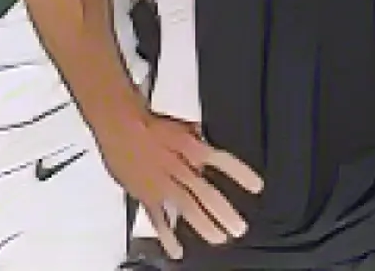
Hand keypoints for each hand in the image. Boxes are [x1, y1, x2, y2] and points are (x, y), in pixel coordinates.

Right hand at [100, 111, 262, 259]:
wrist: (118, 124)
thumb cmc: (147, 124)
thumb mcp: (179, 126)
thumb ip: (195, 137)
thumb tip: (205, 140)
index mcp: (191, 148)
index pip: (222, 161)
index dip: (240, 174)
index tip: (256, 186)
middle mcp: (179, 168)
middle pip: (206, 193)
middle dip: (224, 212)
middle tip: (238, 227)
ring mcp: (163, 184)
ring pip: (187, 208)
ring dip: (204, 225)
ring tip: (219, 238)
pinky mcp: (146, 195)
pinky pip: (158, 219)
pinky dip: (167, 236)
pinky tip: (177, 250)